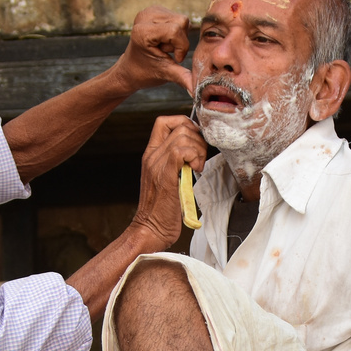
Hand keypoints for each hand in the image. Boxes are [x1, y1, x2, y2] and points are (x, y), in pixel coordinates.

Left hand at [110, 6, 193, 92]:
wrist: (131, 68)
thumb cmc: (145, 72)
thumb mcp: (165, 74)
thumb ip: (182, 77)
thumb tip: (196, 90)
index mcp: (143, 31)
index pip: (175, 30)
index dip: (181, 46)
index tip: (173, 58)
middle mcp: (145, 16)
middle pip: (181, 22)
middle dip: (179, 41)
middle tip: (165, 51)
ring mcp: (150, 11)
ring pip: (182, 20)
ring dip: (178, 37)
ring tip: (163, 47)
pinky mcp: (155, 10)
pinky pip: (178, 18)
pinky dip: (176, 32)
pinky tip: (164, 40)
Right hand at [130, 116, 207, 250]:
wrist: (150, 229)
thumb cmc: (162, 210)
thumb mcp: (167, 179)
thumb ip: (176, 163)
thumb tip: (194, 153)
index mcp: (151, 154)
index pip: (164, 121)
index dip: (185, 123)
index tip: (196, 141)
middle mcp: (152, 155)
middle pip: (179, 125)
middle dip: (198, 138)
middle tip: (200, 159)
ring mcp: (157, 163)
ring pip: (183, 136)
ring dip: (198, 150)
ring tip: (197, 167)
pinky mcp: (165, 174)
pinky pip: (182, 151)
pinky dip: (195, 157)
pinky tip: (195, 171)